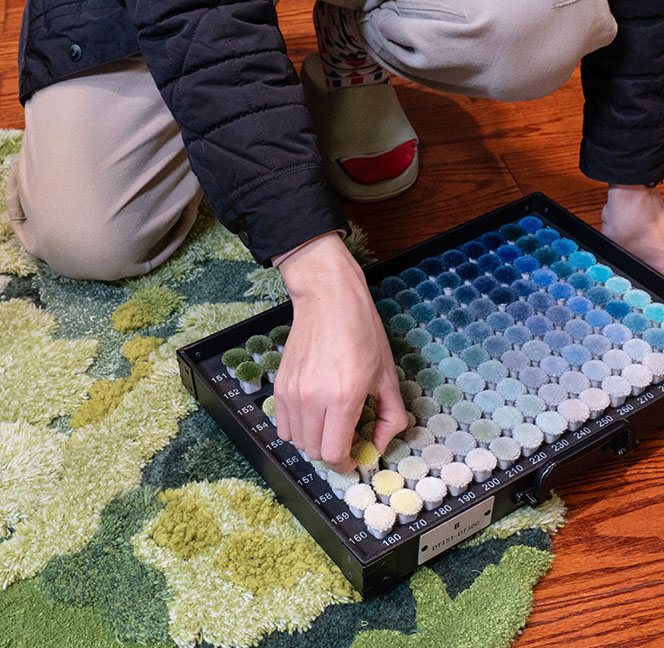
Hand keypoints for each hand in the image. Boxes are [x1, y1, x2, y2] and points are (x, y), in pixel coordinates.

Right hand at [275, 233, 407, 472]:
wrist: (329, 301)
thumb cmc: (362, 333)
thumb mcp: (388, 376)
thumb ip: (390, 417)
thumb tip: (379, 445)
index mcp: (343, 398)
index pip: (335, 454)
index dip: (346, 464)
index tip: (355, 459)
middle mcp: (313, 399)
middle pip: (315, 452)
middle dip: (332, 454)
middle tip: (347, 441)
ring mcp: (292, 392)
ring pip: (297, 441)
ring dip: (314, 442)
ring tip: (330, 425)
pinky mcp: (280, 385)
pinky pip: (283, 425)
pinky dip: (298, 429)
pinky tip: (314, 415)